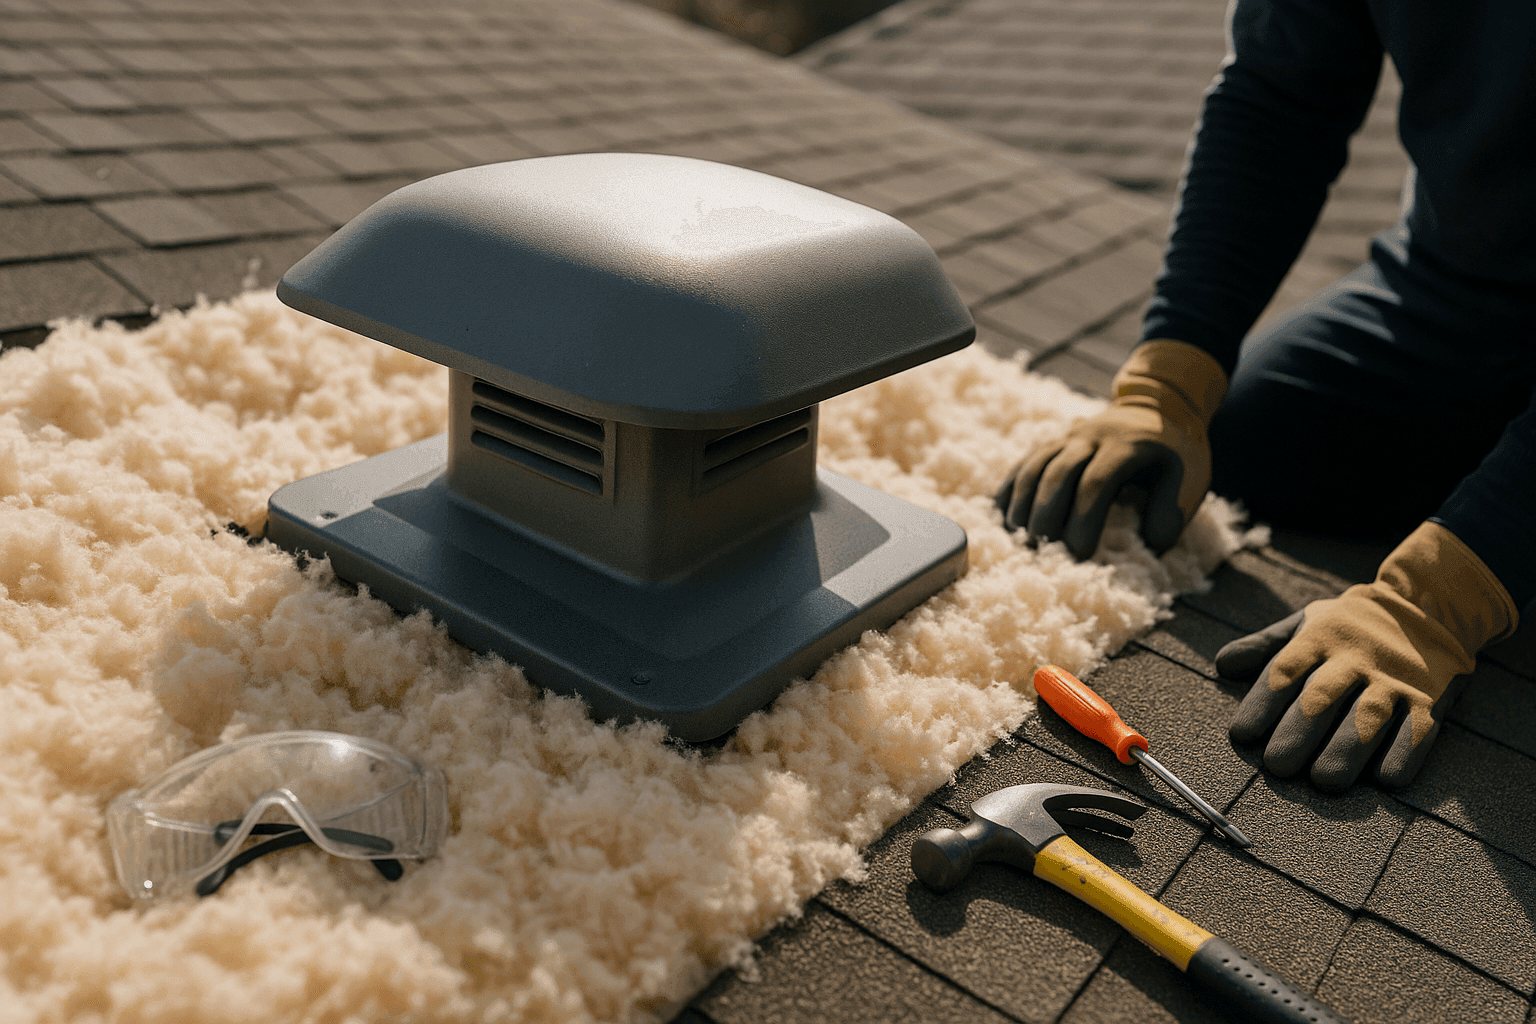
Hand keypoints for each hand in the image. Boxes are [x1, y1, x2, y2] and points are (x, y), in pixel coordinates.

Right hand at [996, 340, 1225, 559]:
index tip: (1079, 554)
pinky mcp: (1052, 442)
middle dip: (1046, 516)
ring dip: (1022, 504)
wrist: (1160, 403)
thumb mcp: (1189, 474)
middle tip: (1043, 551)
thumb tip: (1150, 547)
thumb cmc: (1176, 451)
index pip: (1096, 483)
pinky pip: (1023, 464)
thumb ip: (1171, 509)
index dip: (1083, 520)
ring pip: (1034, 467)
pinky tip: (1002, 517)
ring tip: (1020, 538)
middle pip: (1057, 475)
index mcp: (1126, 446)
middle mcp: (1090, 437)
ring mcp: (1066, 437)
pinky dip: (1009, 490)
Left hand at [1218, 522, 1517, 790]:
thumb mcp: (1306, 624)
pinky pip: (1420, 728)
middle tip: (1278, 765)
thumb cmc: (1348, 627)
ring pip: (1369, 716)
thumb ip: (1264, 646)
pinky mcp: (1431, 699)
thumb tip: (1222, 665)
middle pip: (1323, 697)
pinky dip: (1405, 753)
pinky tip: (1386, 778)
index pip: (1285, 670)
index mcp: (1318, 639)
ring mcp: (1395, 679)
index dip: (1262, 704)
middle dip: (1299, 732)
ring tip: (1325, 780)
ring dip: (1347, 749)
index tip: (1242, 736)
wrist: (1426, 606)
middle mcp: (1355, 658)